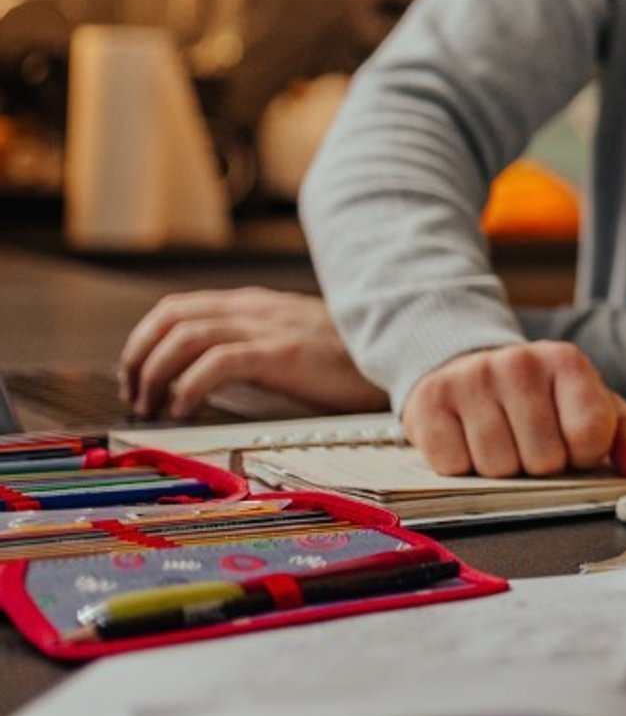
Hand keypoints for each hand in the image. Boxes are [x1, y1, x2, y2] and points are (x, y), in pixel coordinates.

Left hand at [118, 288, 388, 419]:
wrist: (401, 350)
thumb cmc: (349, 360)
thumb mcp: (292, 344)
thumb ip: (255, 349)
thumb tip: (206, 380)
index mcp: (254, 306)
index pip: (177, 310)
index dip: (144, 342)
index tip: (137, 379)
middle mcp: (254, 309)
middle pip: (170, 318)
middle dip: (138, 357)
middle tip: (135, 396)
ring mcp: (268, 328)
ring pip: (183, 337)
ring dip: (154, 373)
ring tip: (152, 407)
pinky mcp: (281, 352)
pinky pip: (216, 363)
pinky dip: (188, 386)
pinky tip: (184, 410)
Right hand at [402, 343, 625, 478]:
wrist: (470, 372)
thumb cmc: (542, 402)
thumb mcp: (592, 408)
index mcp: (566, 361)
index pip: (590, 434)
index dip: (583, 454)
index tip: (572, 443)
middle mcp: (518, 362)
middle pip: (543, 460)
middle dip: (540, 465)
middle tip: (529, 442)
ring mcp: (470, 379)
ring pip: (498, 468)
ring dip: (501, 469)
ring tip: (500, 440)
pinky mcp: (427, 403)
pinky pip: (453, 466)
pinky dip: (461, 465)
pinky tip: (466, 440)